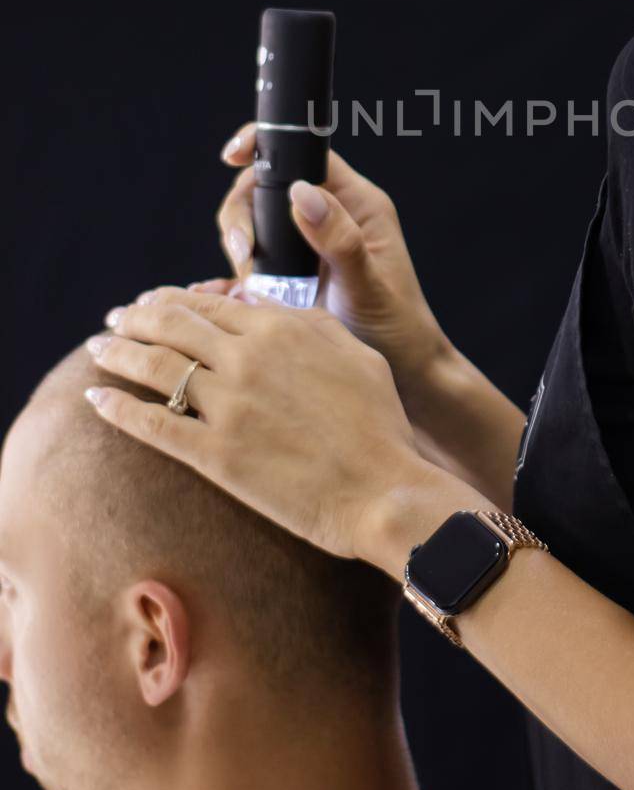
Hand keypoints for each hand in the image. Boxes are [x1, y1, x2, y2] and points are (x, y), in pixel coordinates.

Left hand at [84, 285, 433, 564]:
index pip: (208, 303)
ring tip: (98, 348)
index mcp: (281, 329)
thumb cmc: (379, 424)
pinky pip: (152, 424)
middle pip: (172, 326)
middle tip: (115, 319)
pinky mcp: (215, 456)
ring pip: (155, 367)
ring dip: (118, 352)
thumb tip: (259, 307)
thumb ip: (305, 322)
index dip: (172, 299)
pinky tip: (95, 399)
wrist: (382, 490)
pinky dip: (117, 408)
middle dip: (135, 318)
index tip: (151, 302)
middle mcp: (247, 359)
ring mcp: (228, 407)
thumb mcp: (354, 353)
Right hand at [215, 124, 452, 395]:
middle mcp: (328, 218)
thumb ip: (339, 240)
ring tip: (251, 289)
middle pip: (266, 190)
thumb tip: (301, 192)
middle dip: (244, 217)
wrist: (403, 377)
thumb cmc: (398, 329)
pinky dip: (228, 280)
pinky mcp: (289, 278)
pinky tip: (210, 296)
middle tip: (245, 257)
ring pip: (253, 227)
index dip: (266, 146)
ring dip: (240, 252)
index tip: (233, 157)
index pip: (305, 154)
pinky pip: (248, 267)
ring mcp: (306, 248)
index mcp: (355, 204)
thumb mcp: (368, 285)